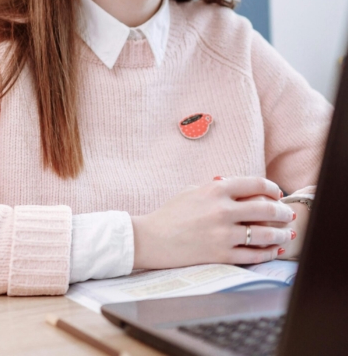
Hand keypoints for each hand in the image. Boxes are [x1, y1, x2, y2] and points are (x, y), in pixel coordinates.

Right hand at [131, 177, 295, 268]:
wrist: (152, 238)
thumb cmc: (171, 213)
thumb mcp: (192, 191)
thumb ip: (217, 188)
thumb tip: (243, 189)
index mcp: (215, 190)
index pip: (255, 184)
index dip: (272, 188)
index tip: (277, 193)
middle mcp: (222, 210)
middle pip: (266, 209)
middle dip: (282, 212)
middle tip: (287, 214)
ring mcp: (223, 234)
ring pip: (265, 234)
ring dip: (281, 234)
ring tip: (286, 233)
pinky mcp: (221, 255)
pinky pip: (254, 255)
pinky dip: (268, 253)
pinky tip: (274, 250)